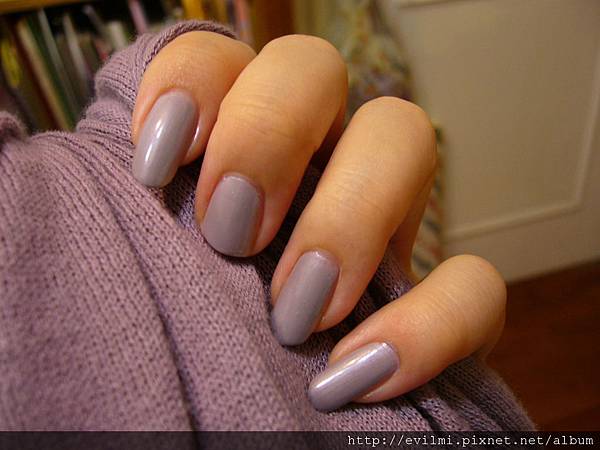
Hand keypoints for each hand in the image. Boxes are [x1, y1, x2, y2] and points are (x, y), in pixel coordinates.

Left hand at [131, 31, 505, 411]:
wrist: (254, 419)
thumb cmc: (177, 338)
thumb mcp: (136, 268)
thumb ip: (107, 209)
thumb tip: (42, 168)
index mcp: (233, 142)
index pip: (222, 57)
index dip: (192, 83)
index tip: (156, 167)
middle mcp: (309, 159)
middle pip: (314, 68)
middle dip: (270, 135)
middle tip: (230, 233)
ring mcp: (380, 219)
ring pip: (405, 135)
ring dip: (350, 213)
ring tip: (294, 311)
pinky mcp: (437, 299)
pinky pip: (475, 284)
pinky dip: (429, 325)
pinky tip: (360, 374)